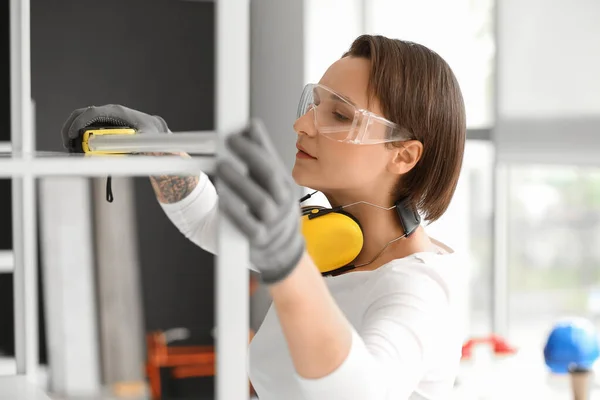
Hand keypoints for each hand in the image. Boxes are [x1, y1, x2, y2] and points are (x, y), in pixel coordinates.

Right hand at [61, 104, 169, 152]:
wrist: (154, 128)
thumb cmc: (150, 132)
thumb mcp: (145, 139)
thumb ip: (134, 144)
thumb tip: (119, 149)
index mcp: (116, 112)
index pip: (92, 113)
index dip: (79, 123)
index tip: (72, 136)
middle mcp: (108, 112)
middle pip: (81, 114)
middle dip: (70, 128)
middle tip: (67, 145)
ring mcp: (105, 117)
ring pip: (81, 119)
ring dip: (72, 132)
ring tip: (71, 148)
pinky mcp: (103, 124)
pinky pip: (87, 126)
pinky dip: (79, 135)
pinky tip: (78, 147)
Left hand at [216, 120, 304, 283]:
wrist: (283, 252)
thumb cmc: (272, 212)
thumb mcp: (270, 185)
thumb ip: (260, 158)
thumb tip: (250, 127)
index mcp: (284, 186)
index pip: (272, 160)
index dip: (257, 144)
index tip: (239, 131)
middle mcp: (283, 203)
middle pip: (270, 176)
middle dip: (250, 155)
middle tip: (229, 142)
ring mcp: (273, 223)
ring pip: (260, 201)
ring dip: (240, 182)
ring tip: (222, 168)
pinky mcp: (260, 241)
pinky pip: (250, 227)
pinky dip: (236, 212)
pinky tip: (222, 200)